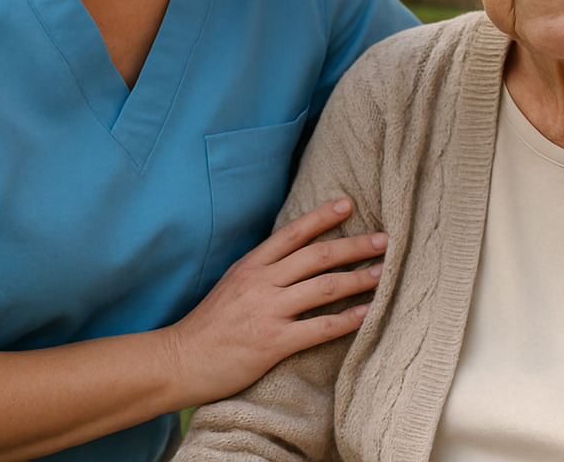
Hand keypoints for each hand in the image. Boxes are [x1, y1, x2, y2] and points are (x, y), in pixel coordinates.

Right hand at [166, 198, 385, 403]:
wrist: (180, 359)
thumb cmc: (208, 325)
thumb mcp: (231, 284)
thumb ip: (261, 270)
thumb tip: (295, 257)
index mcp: (251, 265)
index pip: (293, 232)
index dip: (322, 216)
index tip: (348, 204)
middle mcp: (261, 282)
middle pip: (318, 255)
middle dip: (355, 246)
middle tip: (384, 240)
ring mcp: (268, 311)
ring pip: (325, 286)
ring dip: (359, 279)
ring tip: (383, 274)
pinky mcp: (273, 342)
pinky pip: (320, 328)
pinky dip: (348, 320)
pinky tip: (366, 314)